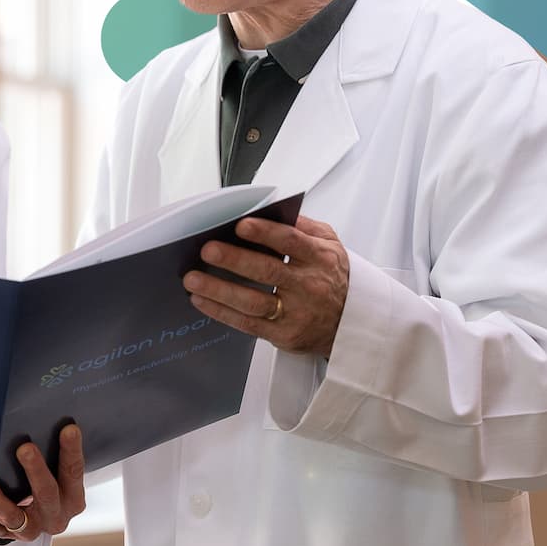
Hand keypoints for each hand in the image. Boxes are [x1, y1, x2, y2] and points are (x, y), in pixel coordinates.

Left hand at [0, 423, 85, 541]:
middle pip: (47, 495)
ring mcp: (31, 529)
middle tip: (25, 448)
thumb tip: (36, 418)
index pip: (73, 474)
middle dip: (36, 470)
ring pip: (13, 517)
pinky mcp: (8, 536)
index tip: (69, 429)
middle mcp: (54, 516)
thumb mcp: (55, 473)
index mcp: (72, 499)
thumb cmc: (44, 485)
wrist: (35, 519)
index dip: (71, 451)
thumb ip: (51, 453)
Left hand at [184, 214, 350, 357]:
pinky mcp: (283, 335)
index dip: (265, 233)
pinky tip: (202, 300)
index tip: (240, 225)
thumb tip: (272, 210)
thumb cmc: (334, 278)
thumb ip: (304, 226)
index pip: (291, 241)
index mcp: (319, 258)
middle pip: (268, 271)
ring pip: (253, 301)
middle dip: (234, 260)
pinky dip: (222, 312)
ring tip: (193, 279)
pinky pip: (247, 324)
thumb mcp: (331, 246)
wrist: (353, 322)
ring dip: (219, 290)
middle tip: (207, 250)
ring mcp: (296, 313)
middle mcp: (308, 286)